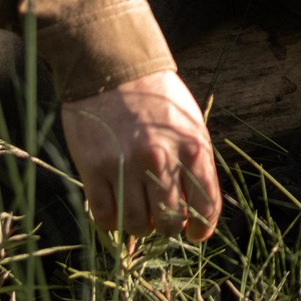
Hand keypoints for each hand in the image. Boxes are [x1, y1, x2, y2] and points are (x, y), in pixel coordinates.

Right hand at [61, 69, 220, 241]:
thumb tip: (195, 210)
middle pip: (170, 222)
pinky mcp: (94, 167)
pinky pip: (105, 215)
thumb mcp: (190, 124)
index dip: (201, 229)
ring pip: (137, 224)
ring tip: (138, 214)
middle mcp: (161, 159)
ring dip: (139, 227)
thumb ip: (195, 164)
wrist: (113, 66)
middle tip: (161, 221)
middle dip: (168, 228)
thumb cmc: (157, 97)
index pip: (205, 206)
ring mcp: (126, 165)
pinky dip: (111, 223)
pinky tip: (115, 212)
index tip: (194, 234)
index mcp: (193, 148)